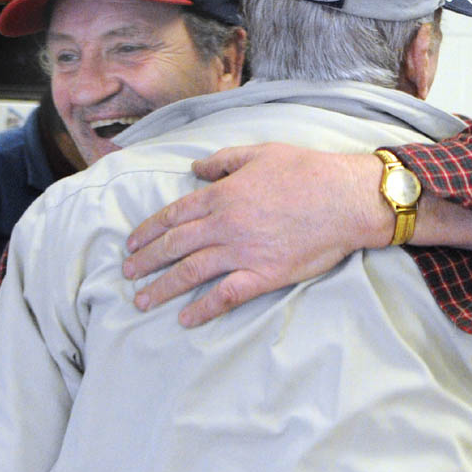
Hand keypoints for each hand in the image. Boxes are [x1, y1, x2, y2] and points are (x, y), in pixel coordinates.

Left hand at [123, 143, 392, 326]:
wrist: (344, 198)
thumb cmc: (306, 171)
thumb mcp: (261, 153)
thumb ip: (223, 160)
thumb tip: (195, 167)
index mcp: (221, 196)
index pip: (173, 216)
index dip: (148, 231)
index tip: (132, 244)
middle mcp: (224, 225)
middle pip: (174, 246)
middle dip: (146, 261)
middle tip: (127, 273)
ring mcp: (242, 252)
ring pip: (191, 272)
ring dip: (162, 288)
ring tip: (142, 300)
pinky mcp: (263, 275)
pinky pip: (225, 295)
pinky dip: (203, 309)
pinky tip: (185, 319)